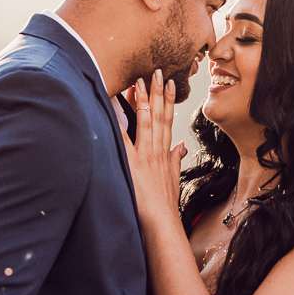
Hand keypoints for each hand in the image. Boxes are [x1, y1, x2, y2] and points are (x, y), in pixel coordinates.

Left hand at [118, 70, 185, 218]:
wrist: (162, 223)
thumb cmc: (165, 206)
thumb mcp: (173, 180)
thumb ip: (175, 161)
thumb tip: (180, 147)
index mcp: (165, 153)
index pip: (169, 120)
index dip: (169, 100)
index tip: (170, 83)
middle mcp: (156, 151)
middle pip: (158, 115)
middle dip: (158, 92)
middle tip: (157, 71)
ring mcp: (144, 156)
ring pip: (145, 122)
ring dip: (142, 100)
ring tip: (140, 80)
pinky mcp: (131, 164)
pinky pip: (122, 138)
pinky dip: (117, 122)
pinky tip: (113, 107)